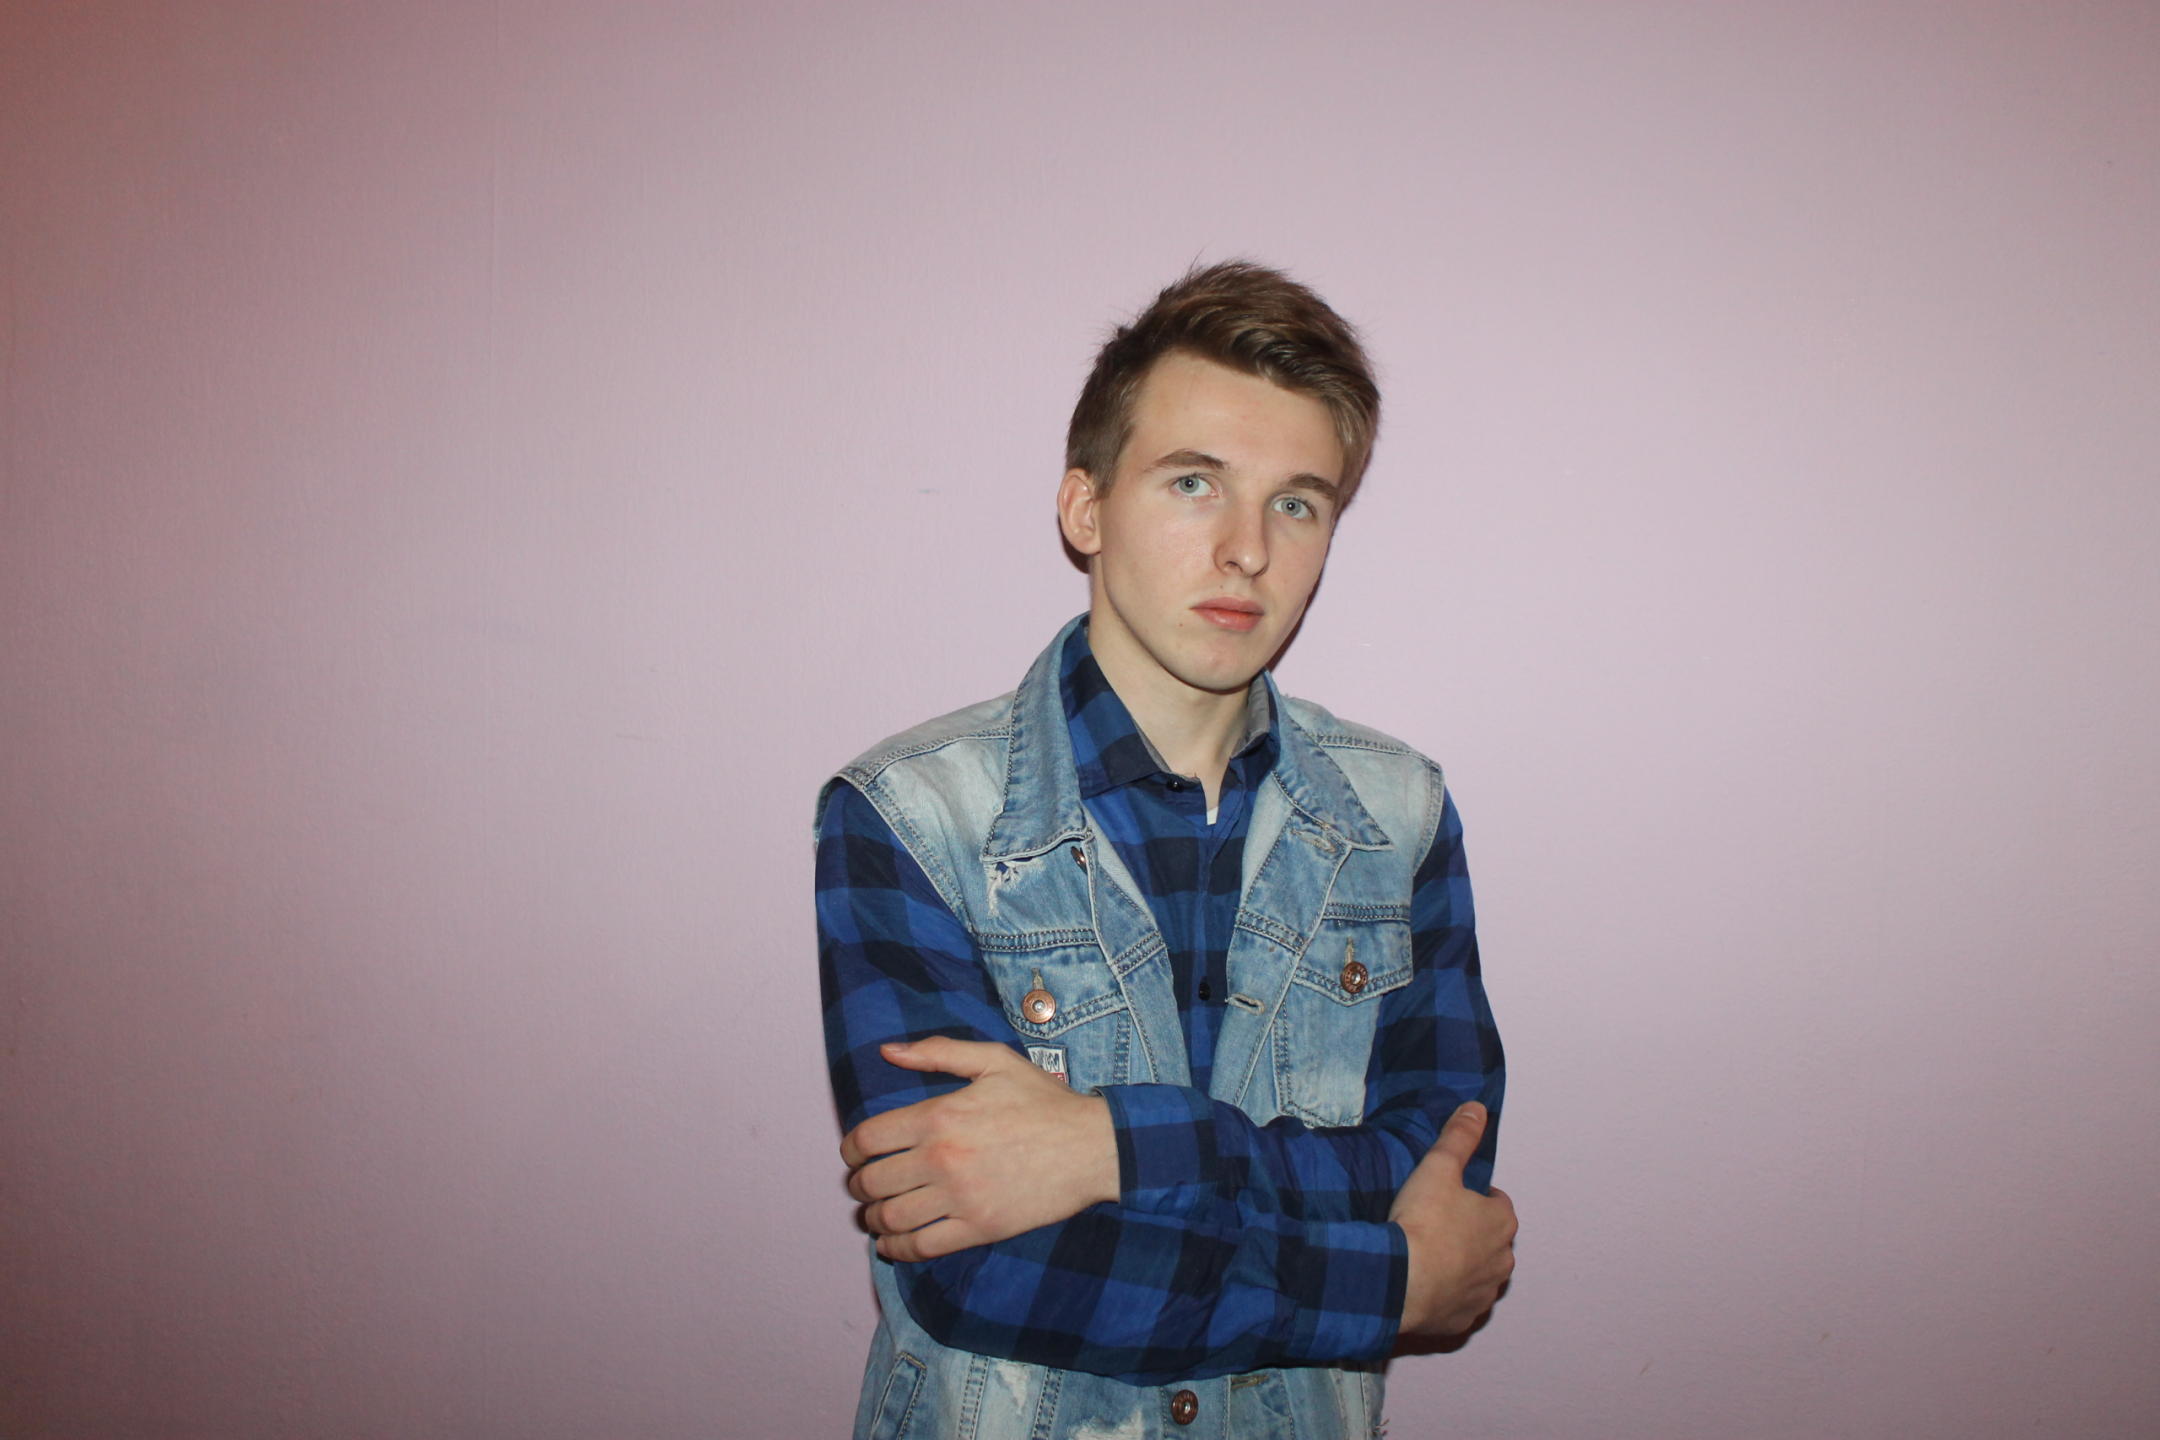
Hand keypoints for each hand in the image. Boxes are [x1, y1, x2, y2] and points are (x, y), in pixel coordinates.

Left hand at [839, 1037, 1119, 1261]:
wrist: (1092, 1146)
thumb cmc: (1044, 1101)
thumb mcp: (994, 1060)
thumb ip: (938, 1052)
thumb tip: (888, 1051)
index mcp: (939, 1116)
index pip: (867, 1139)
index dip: (850, 1150)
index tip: (854, 1155)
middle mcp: (941, 1159)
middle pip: (872, 1181)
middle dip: (859, 1185)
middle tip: (864, 1185)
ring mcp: (959, 1198)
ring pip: (891, 1217)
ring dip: (874, 1218)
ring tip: (876, 1214)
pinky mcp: (979, 1228)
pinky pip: (922, 1247)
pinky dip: (898, 1249)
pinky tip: (894, 1243)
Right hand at [1390, 1101, 1516, 1336]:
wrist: (1401, 1281)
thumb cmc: (1423, 1221)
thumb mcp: (1438, 1167)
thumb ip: (1459, 1136)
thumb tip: (1478, 1107)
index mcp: (1502, 1222)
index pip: (1497, 1202)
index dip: (1473, 1196)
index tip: (1448, 1196)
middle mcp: (1503, 1261)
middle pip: (1490, 1240)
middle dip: (1470, 1232)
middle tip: (1434, 1224)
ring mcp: (1484, 1295)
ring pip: (1478, 1274)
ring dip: (1461, 1266)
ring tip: (1427, 1256)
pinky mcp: (1462, 1320)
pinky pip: (1459, 1302)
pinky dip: (1447, 1294)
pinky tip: (1423, 1284)